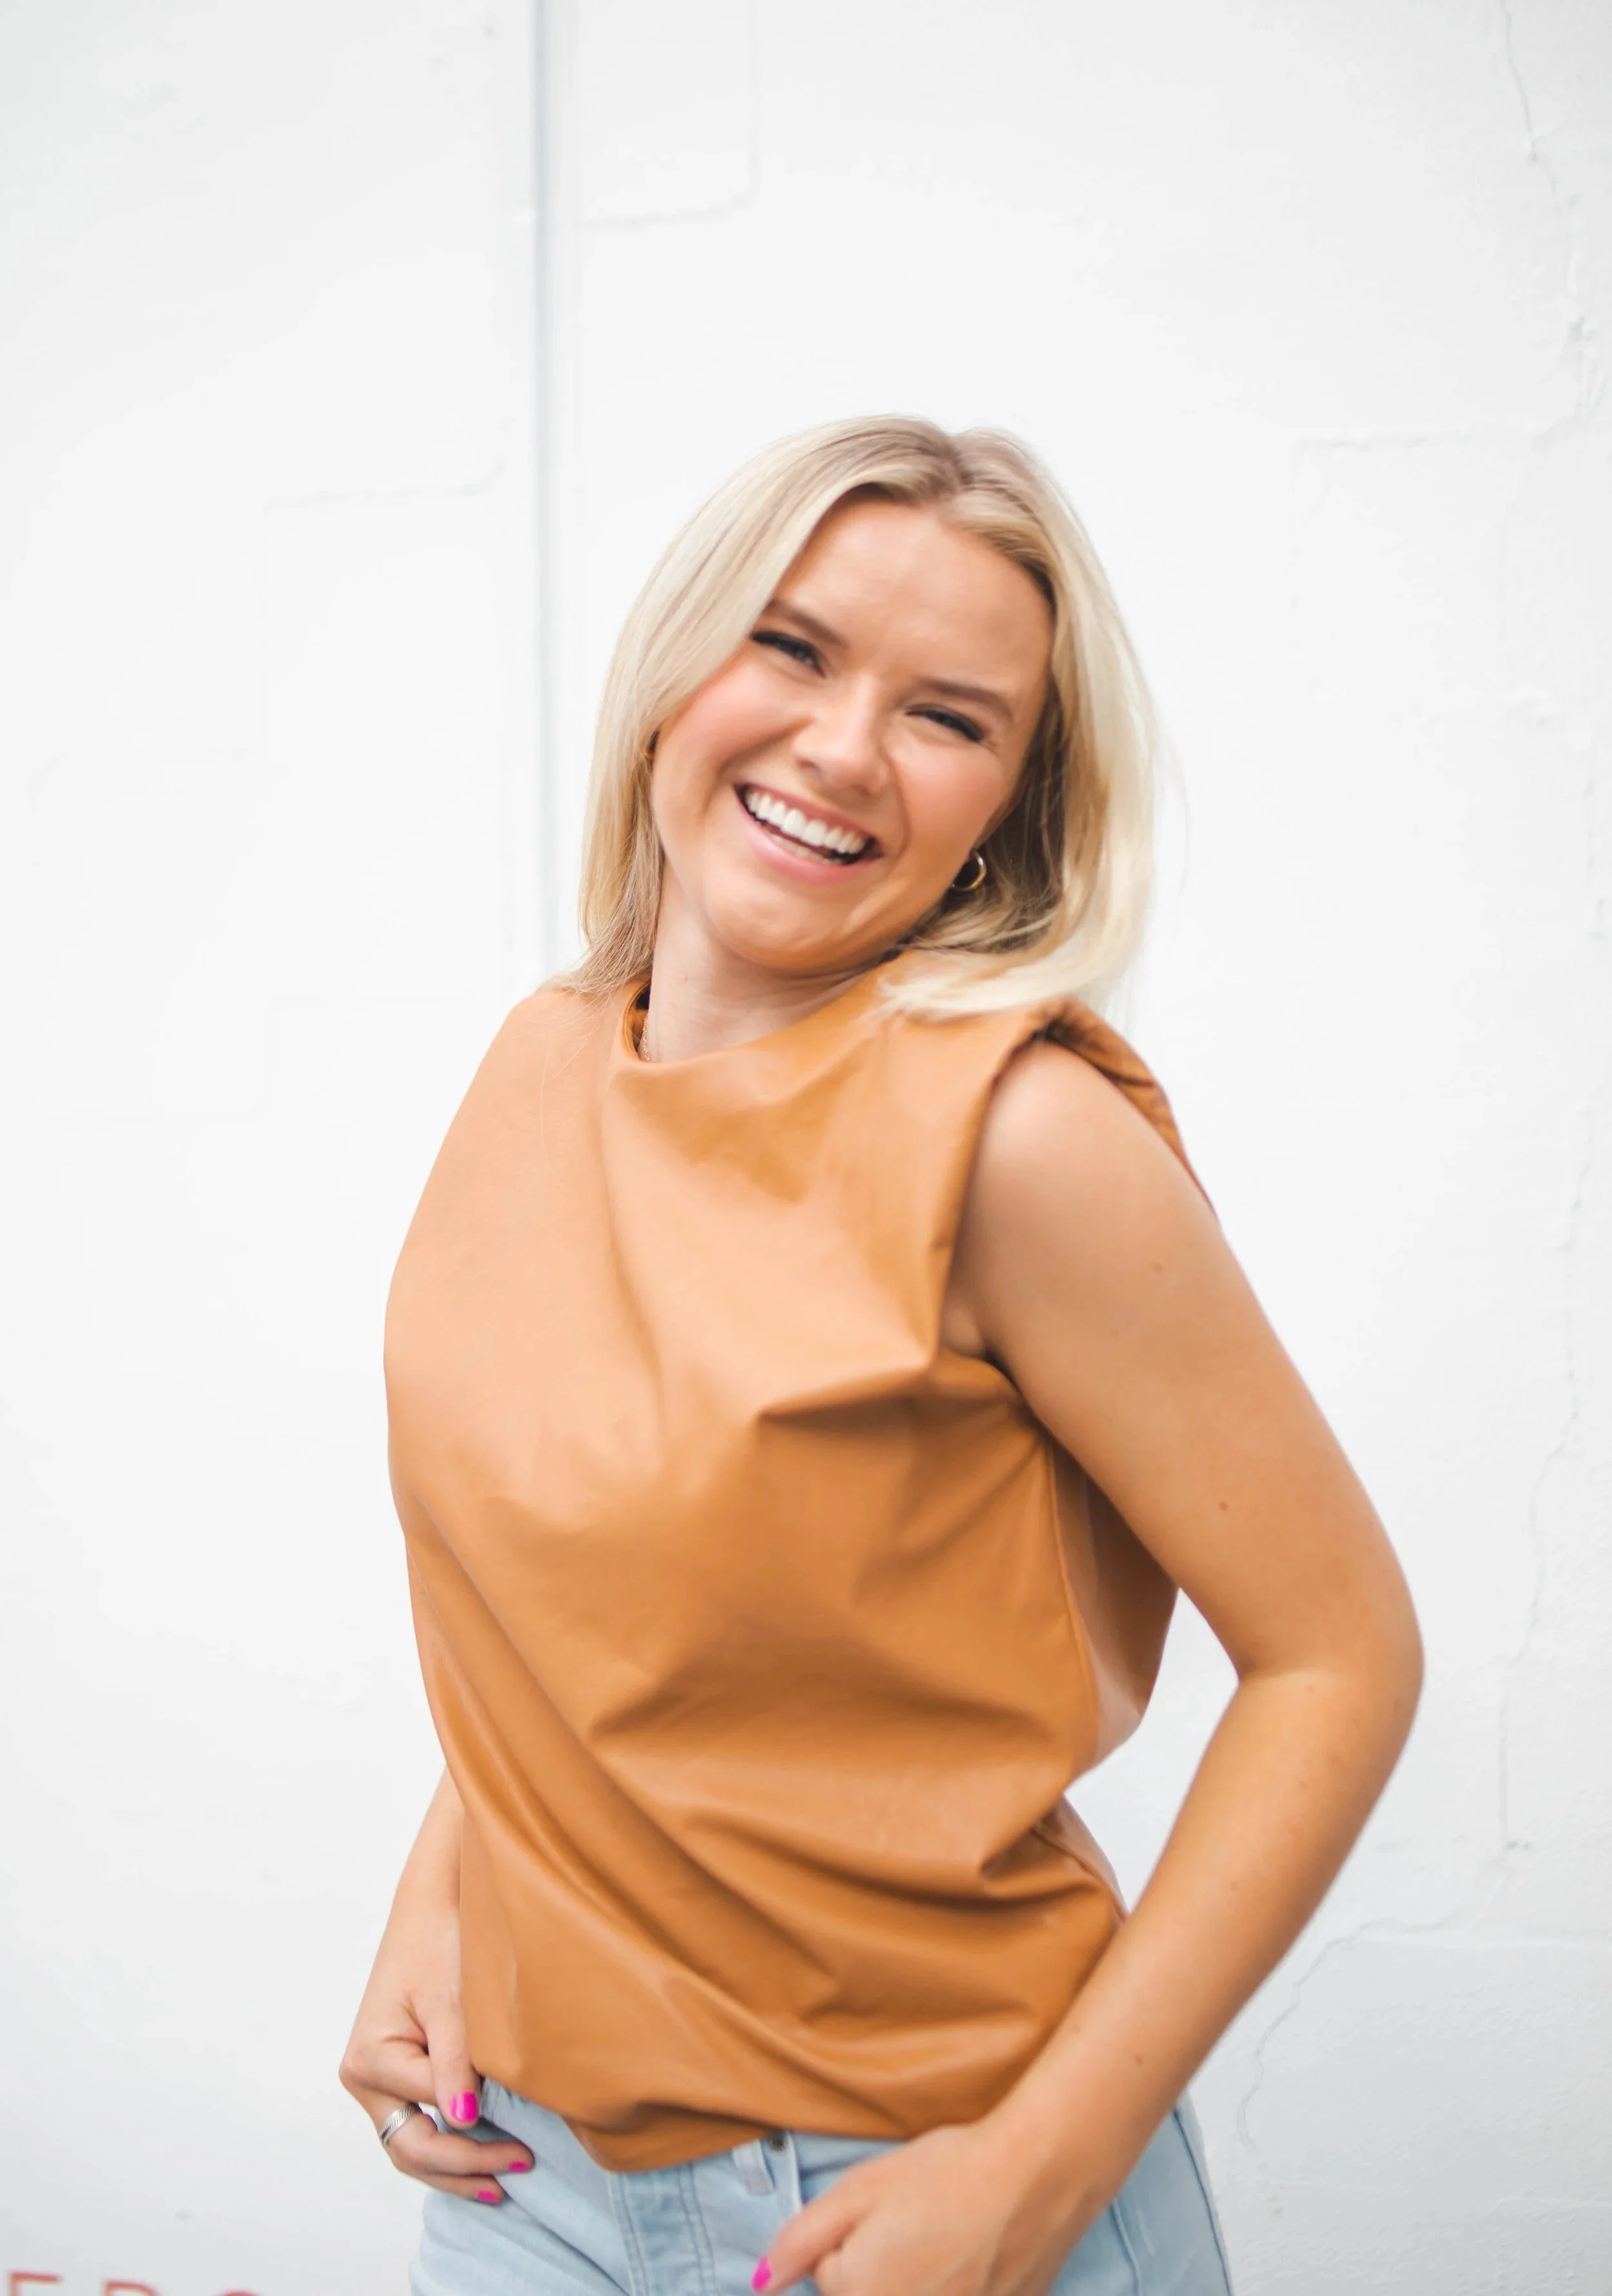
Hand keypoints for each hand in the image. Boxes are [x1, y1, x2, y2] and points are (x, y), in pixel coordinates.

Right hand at [338, 1896, 531, 2204]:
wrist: (431, 1907)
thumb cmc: (439, 1944)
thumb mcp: (452, 2002)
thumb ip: (455, 2062)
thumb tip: (463, 2122)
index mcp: (369, 2059)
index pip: (430, 2117)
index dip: (477, 2139)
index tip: (527, 2148)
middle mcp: (363, 2077)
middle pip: (410, 2147)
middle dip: (463, 2167)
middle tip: (518, 2170)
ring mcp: (375, 2080)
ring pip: (409, 2145)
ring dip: (452, 2167)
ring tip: (500, 2184)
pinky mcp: (393, 2075)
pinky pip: (415, 2122)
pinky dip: (445, 2145)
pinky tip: (479, 2156)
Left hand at [755, 2117, 1092, 2295]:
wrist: (1035, 2180)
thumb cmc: (945, 2176)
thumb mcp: (859, 2190)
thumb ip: (800, 2243)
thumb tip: (760, 2283)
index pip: (829, 2281)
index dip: (849, 2244)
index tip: (885, 2217)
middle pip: (868, 2293)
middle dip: (880, 2269)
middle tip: (919, 2229)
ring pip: (906, 2295)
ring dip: (919, 2276)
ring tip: (947, 2243)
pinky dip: (950, 2284)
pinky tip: (971, 2257)